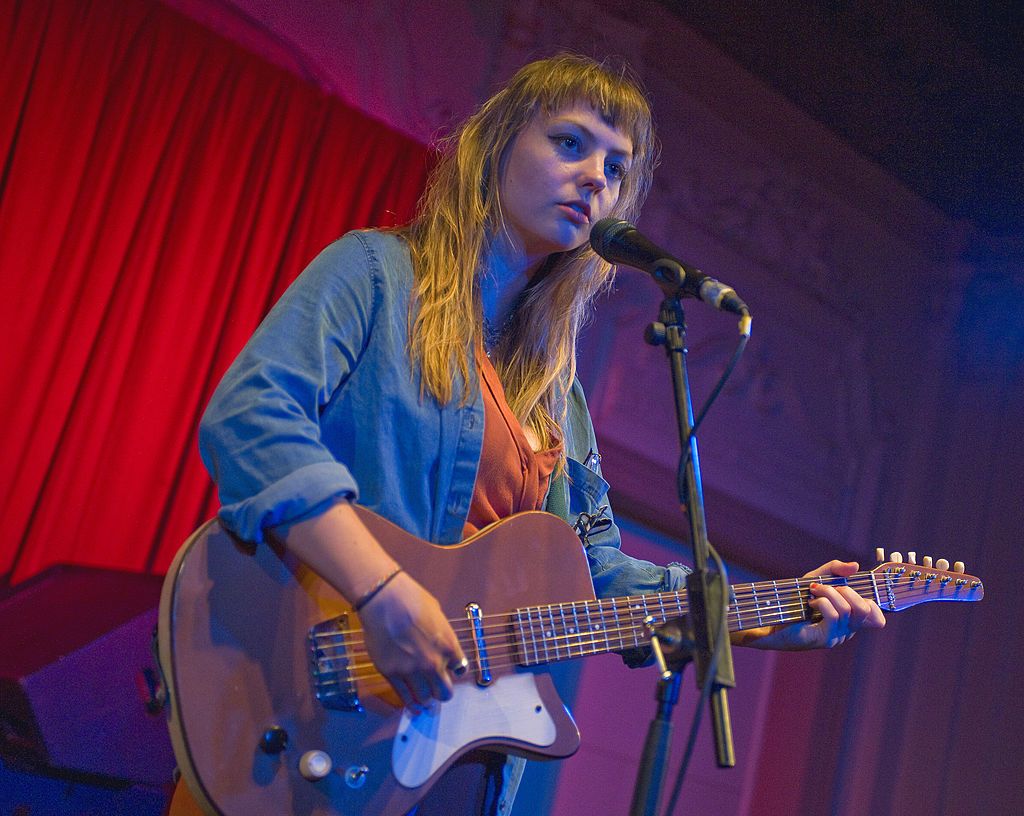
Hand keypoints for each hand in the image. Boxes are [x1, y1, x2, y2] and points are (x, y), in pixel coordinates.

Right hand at [357, 571, 466, 710]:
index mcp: (448, 646)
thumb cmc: (412, 599)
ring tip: (425, 698)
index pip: (460, 669)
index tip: (449, 670)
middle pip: (444, 692)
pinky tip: (413, 707)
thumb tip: (439, 644)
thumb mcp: (437, 615)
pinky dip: (410, 704)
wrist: (384, 599)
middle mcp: (433, 663)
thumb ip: (441, 635)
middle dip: (443, 692)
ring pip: (425, 698)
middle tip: (439, 691)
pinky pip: (404, 696)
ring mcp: (411, 670)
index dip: (454, 669)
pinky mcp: (392, 674)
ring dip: (426, 698)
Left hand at [737, 560, 884, 650]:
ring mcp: (838, 637)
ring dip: (828, 593)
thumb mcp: (815, 579)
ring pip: (847, 609)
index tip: (851, 588)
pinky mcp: (825, 639)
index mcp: (850, 620)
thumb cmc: (794, 601)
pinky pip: (834, 615)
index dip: (873, 603)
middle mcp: (847, 631)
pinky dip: (823, 602)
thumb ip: (834, 570)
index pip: (877, 618)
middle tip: (825, 587)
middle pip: (865, 610)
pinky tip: (810, 603)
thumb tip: (855, 566)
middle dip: (846, 591)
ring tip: (813, 593)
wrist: (770, 619)